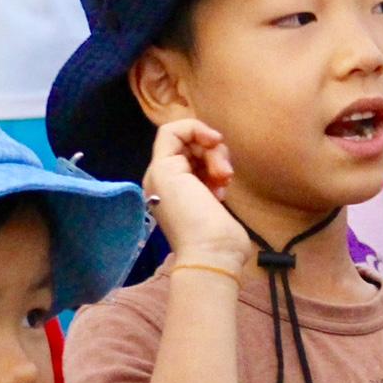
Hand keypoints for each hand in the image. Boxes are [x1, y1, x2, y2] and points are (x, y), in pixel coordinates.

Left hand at [145, 119, 252, 270]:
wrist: (213, 251)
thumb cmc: (189, 213)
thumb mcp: (167, 172)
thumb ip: (171, 142)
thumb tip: (194, 136)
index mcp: (158, 170)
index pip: (173, 132)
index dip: (196, 130)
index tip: (215, 141)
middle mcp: (172, 176)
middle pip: (194, 143)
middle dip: (212, 152)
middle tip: (222, 171)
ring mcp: (191, 187)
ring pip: (208, 156)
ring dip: (219, 164)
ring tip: (224, 182)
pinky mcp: (209, 196)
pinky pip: (216, 172)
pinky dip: (222, 177)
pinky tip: (223, 192)